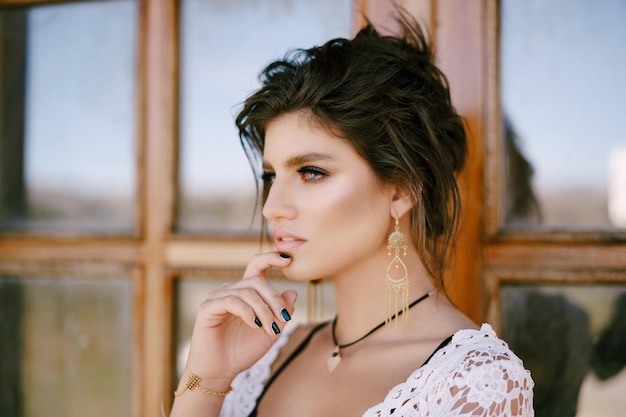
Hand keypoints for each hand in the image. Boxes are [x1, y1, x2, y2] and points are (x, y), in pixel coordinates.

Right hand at [183, 252, 296, 388]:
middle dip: (274, 299)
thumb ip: (281, 313)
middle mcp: (231, 290)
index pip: (257, 266)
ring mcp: (217, 297)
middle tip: (284, 319)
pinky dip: (247, 312)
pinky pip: (232, 300)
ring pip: (247, 291)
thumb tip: (292, 292)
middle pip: (257, 280)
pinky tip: (254, 325)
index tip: (288, 260)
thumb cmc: (243, 351)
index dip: (271, 258)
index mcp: (245, 292)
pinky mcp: (207, 308)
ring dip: (263, 310)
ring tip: (269, 329)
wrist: (221, 372)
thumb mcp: (271, 331)